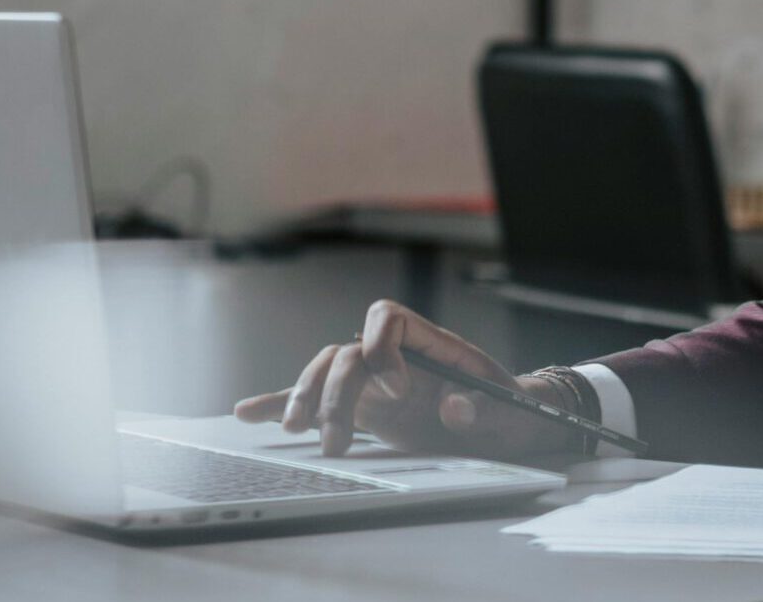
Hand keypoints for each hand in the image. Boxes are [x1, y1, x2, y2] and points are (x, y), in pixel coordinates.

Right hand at [232, 299, 584, 458]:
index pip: (389, 320)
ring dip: (306, 399)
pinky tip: (249, 412)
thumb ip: (485, 409)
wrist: (511, 428)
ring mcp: (376, 383)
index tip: (395, 389)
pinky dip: (283, 404)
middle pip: (349, 354)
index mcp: (433, 346)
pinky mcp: (365, 409)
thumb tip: (455, 407)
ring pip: (327, 373)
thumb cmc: (513, 413)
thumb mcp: (510, 415)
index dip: (381, 347)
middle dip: (335, 394)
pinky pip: (319, 400)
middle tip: (337, 442)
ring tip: (298, 432)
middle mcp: (397, 358)